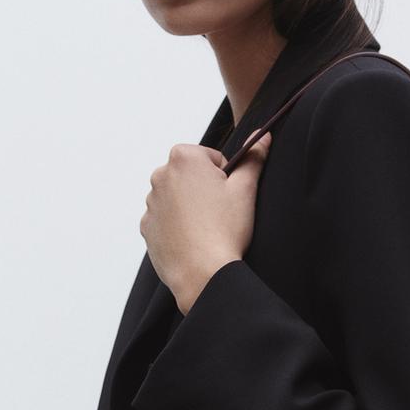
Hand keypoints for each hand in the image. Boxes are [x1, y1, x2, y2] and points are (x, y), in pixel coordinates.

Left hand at [140, 128, 272, 312]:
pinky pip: (166, 220)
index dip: (225, 177)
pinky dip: (178, 226)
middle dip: (205, 189)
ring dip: (191, 207)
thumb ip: (254, 157)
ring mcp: (150, 203)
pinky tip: (193, 241)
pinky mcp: (146, 226)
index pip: (211, 158)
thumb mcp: (246, 189)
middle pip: (191, 176)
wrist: (202, 274)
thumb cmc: (226, 229)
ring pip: (178, 198)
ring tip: (207, 229)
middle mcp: (160, 175)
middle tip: (220, 214)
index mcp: (183, 157)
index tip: (228, 197)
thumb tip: (263, 135)